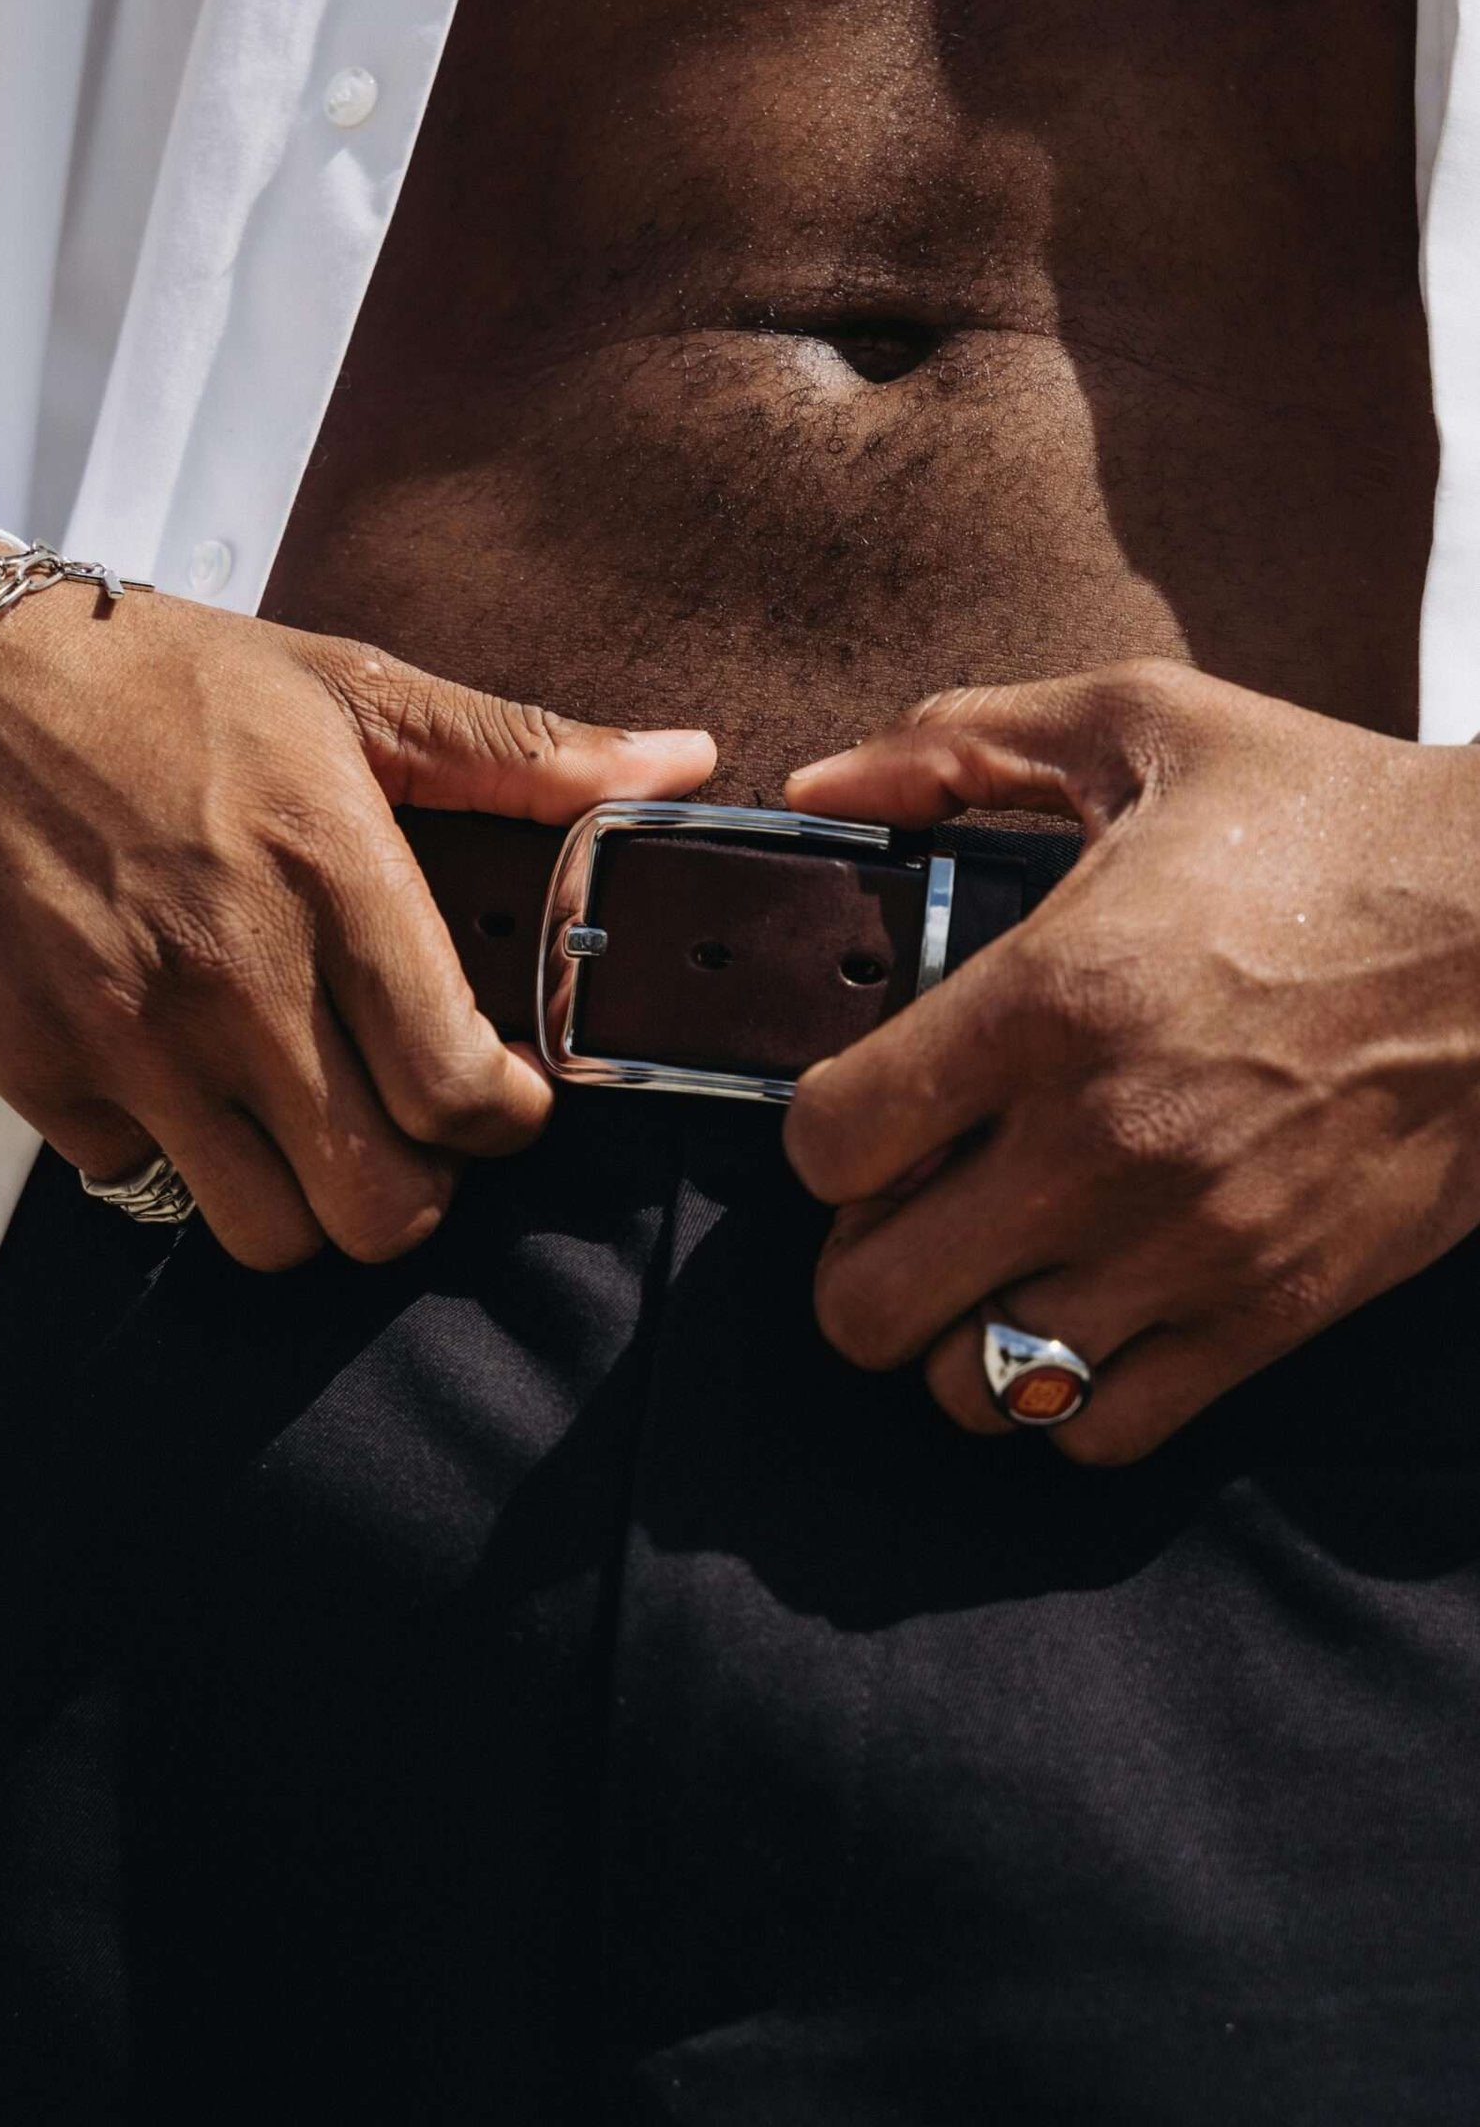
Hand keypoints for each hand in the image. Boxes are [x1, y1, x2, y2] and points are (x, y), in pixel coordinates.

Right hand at [0, 533, 712, 1267]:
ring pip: (267, 1230)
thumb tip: (681, 760)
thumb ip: (524, 748)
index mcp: (332, 875)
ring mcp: (126, 1035)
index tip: (505, 1094)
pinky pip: (142, 1184)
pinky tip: (192, 1081)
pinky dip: (179, 1158)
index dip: (508, 1118)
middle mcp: (232, 975)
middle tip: (416, 1133)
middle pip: (378, 1204)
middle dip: (421, 1190)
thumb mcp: (352, 687)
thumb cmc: (159, 679)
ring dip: (308, 1199)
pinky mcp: (36, 1068)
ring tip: (311, 1124)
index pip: (461, 1089)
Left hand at [782, 659, 1479, 1461]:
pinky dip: (1062, 1399)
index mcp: (1046, 997)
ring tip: (984, 1271)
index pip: (828, 1142)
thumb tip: (822, 786)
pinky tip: (1078, 1318)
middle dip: (855, 1258)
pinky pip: (1101, 1432)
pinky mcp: (1268, 1309)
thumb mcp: (1142, 724)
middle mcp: (1100, 1142)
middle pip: (866, 1301)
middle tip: (900, 1209)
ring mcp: (1185, 1245)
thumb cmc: (1338, 822)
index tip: (860, 1113)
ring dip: (949, 1337)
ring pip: (972, 1388)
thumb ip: (958, 742)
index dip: (818, 1134)